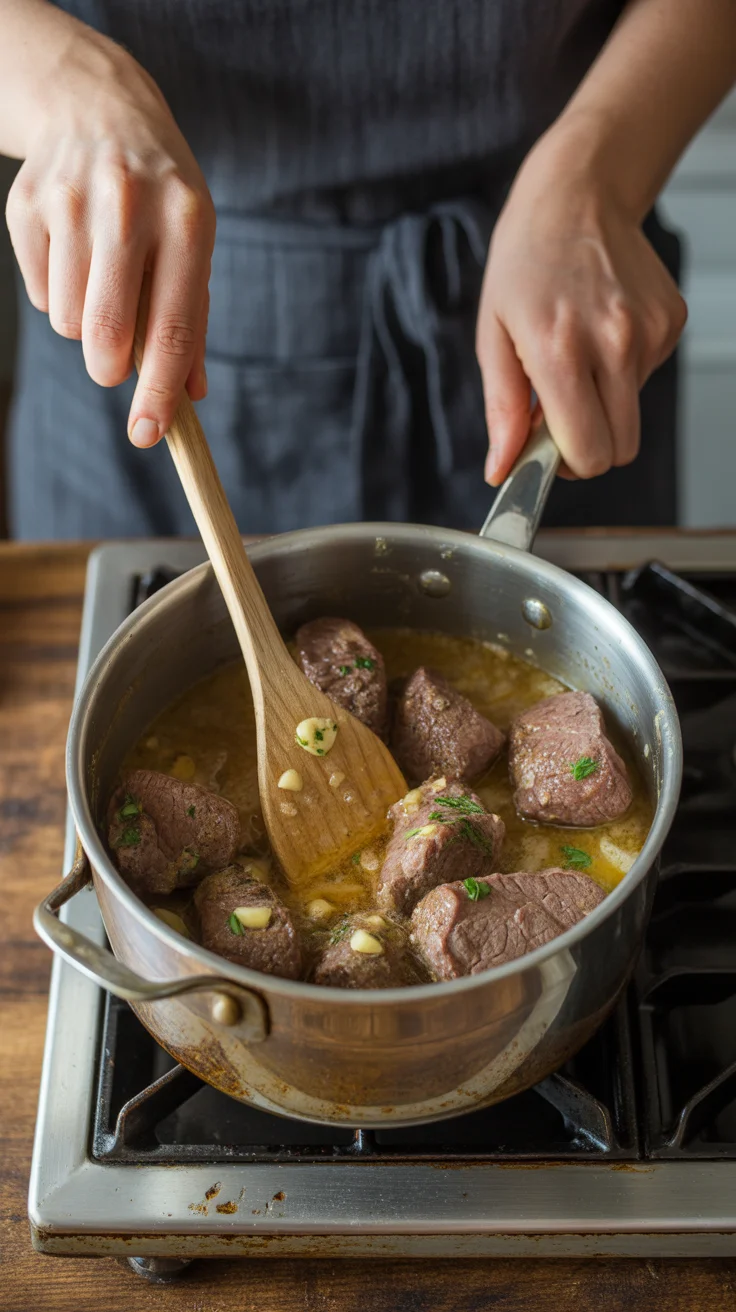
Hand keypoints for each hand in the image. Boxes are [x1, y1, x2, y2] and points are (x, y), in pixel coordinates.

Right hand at [5, 25, 214, 445]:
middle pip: (107, 333)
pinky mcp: (27, 204)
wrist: (99, 107)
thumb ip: (192, 322)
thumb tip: (188, 396)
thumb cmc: (161, 196)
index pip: (172, 327)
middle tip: (115, 364)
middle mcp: (128, 205)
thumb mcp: (194, 244)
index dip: (159, 391)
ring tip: (102, 284)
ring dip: (86, 326)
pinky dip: (59, 296)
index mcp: (186, 220)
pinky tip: (74, 256)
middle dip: (110, 370)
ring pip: (69, 321)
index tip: (149, 434)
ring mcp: (71, 201)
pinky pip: (41, 295)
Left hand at [476, 126, 687, 484]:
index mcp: (561, 350)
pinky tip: (600, 329)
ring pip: (631, 414)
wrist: (577, 195)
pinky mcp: (670, 321)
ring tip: (575, 353)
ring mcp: (649, 332)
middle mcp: (613, 343)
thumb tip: (503, 469)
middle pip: (618, 449)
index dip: (566, 465)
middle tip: (559, 416)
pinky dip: (621, 369)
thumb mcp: (493, 335)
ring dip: (602, 401)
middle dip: (587, 446)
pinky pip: (646, 377)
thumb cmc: (526, 262)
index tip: (547, 450)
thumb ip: (502, 410)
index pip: (586, 453)